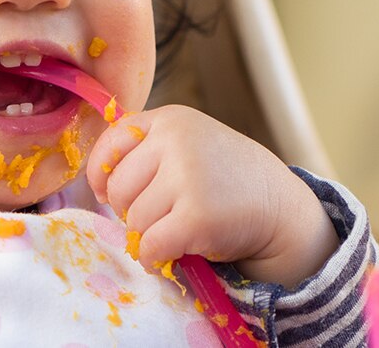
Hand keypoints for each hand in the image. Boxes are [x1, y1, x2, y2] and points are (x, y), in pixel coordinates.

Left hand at [84, 105, 338, 287]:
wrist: (280, 208)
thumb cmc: (226, 180)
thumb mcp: (190, 145)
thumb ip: (147, 152)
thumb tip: (98, 186)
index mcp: (171, 119)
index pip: (111, 144)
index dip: (102, 175)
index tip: (111, 194)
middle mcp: (177, 140)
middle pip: (119, 188)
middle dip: (130, 211)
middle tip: (159, 216)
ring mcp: (188, 176)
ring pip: (134, 220)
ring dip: (148, 236)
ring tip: (176, 231)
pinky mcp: (196, 215)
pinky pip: (150, 246)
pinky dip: (155, 258)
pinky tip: (173, 253)